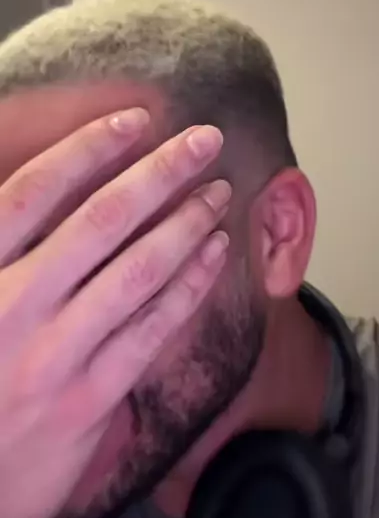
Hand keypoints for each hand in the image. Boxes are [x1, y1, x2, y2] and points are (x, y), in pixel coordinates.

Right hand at [0, 110, 229, 517]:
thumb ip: (4, 249)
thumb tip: (45, 190)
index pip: (35, 190)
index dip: (90, 147)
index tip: (136, 119)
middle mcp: (13, 305)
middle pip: (102, 219)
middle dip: (161, 171)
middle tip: (205, 140)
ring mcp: (54, 354)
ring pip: (138, 269)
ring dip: (187, 222)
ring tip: (219, 191)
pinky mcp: (90, 398)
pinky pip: (152, 328)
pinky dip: (190, 285)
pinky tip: (215, 253)